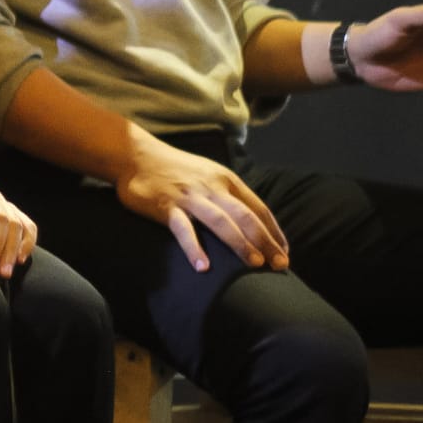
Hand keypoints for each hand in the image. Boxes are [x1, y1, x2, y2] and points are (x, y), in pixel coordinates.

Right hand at [115, 135, 288, 273]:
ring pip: (220, 221)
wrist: (137, 155)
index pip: (257, 207)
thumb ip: (227, 195)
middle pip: (245, 215)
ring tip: (254, 264)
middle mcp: (212, 187)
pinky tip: (203, 267)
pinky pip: (183, 230)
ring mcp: (190, 197)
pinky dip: (194, 248)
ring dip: (240, 243)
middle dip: (265, 241)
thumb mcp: (208, 175)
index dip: (273, 231)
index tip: (284, 253)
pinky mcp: (167, 207)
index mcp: (225, 179)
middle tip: (280, 266)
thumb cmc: (175, 169)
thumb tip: (251, 222)